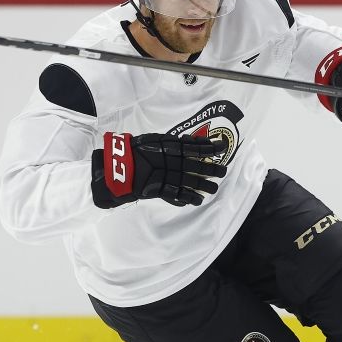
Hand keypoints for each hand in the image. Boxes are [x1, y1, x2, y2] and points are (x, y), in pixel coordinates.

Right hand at [91, 132, 226, 208]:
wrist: (118, 167)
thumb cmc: (135, 150)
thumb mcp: (155, 140)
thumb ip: (173, 142)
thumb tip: (192, 141)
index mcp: (169, 146)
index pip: (194, 146)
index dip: (210, 147)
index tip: (222, 147)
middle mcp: (171, 160)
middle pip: (196, 165)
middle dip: (211, 168)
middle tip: (223, 171)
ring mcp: (166, 175)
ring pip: (190, 181)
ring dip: (204, 185)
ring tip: (214, 189)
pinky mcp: (160, 188)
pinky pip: (178, 194)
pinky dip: (189, 198)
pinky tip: (198, 200)